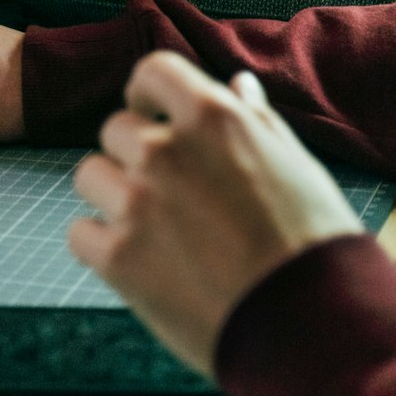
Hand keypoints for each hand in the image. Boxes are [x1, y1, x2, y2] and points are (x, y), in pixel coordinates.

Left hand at [69, 51, 363, 375]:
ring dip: (113, 196)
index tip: (152, 114)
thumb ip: (257, 122)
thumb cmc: (315, 243)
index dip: (148, 94)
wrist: (311, 322)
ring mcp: (137, 203)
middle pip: (115, 129)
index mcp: (215, 117)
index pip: (153, 72)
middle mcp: (167, 151)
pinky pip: (80, 233)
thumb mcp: (297, 167)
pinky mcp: (118, 258)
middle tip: (168, 193)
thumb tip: (238, 85)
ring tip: (155, 230)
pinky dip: (102, 246)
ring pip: (89, 176)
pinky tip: (142, 263)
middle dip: (134, 154)